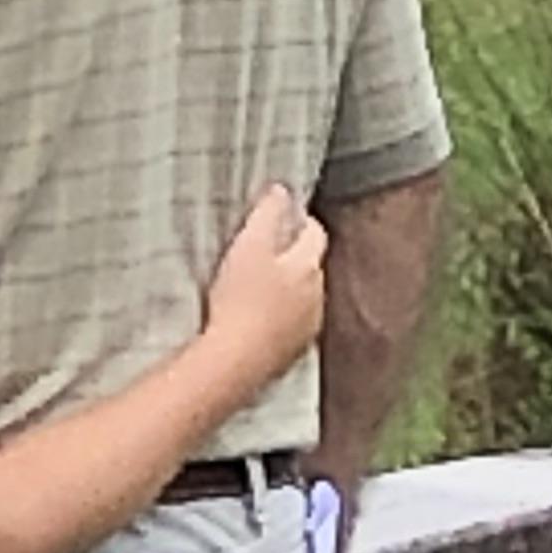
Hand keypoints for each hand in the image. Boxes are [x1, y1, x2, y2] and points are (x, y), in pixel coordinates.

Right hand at [202, 185, 326, 381]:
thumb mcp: (249, 246)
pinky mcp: (292, 354)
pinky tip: (257, 322)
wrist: (234, 361)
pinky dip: (279, 321)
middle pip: (311, 267)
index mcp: (307, 266)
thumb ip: (267, 214)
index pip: (315, 233)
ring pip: (303, 299)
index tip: (285, 217)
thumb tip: (281, 191)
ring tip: (258, 289)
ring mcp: (307, 328)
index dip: (301, 221)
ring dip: (288, 292)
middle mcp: (317, 296)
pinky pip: (290, 328)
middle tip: (267, 252)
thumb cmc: (240, 300)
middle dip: (294, 257)